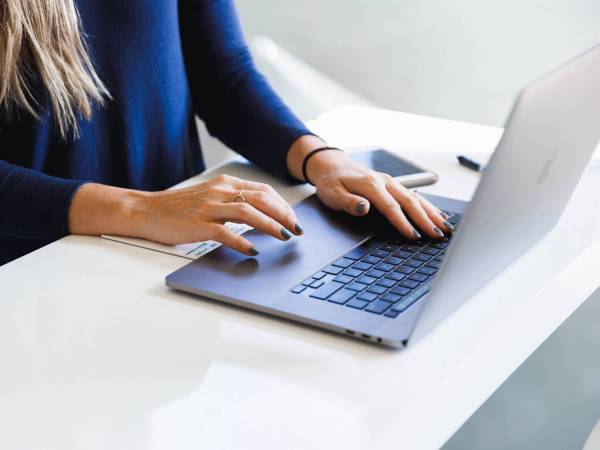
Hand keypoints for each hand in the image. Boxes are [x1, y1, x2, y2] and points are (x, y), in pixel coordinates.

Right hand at [68, 175, 302, 255]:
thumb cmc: (179, 208)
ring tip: (284, 237)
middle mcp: (219, 191)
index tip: (294, 218)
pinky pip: (226, 233)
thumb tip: (262, 215)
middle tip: (297, 229)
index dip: (283, 204)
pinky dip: (243, 242)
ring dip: (270, 225)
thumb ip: (233, 201)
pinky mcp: (198, 224)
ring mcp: (209, 207)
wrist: (146, 210)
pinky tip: (253, 251)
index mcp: (225, 184)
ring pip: (248, 212)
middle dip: (284, 214)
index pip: (263, 190)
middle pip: (261, 199)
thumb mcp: (210, 196)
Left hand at [303, 149, 452, 239]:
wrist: (332, 166)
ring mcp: (391, 183)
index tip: (414, 236)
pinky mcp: (393, 185)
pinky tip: (439, 216)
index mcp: (371, 185)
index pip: (391, 207)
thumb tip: (364, 208)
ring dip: (432, 213)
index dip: (403, 223)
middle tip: (438, 235)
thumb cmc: (331, 183)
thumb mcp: (333, 194)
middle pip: (410, 202)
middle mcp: (385, 182)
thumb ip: (349, 202)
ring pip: (416, 198)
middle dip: (426, 220)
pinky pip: (415, 196)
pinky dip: (428, 206)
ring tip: (446, 228)